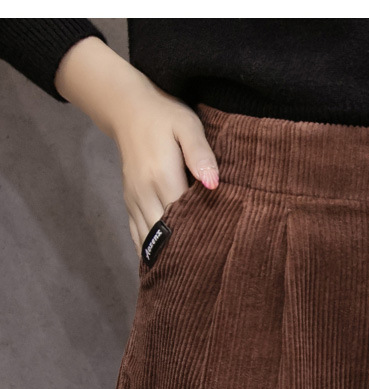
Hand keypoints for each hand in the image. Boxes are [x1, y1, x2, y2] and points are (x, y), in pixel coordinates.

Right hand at [54, 36, 219, 254]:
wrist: (128, 109)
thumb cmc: (165, 117)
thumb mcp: (187, 127)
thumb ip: (201, 154)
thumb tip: (214, 184)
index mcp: (161, 177)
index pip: (183, 218)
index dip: (200, 237)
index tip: (217, 254)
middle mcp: (144, 193)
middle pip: (165, 234)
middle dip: (184, 253)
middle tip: (207, 273)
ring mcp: (134, 200)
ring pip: (149, 239)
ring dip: (166, 255)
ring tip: (188, 275)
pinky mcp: (130, 202)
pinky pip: (137, 234)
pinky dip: (149, 250)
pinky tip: (163, 266)